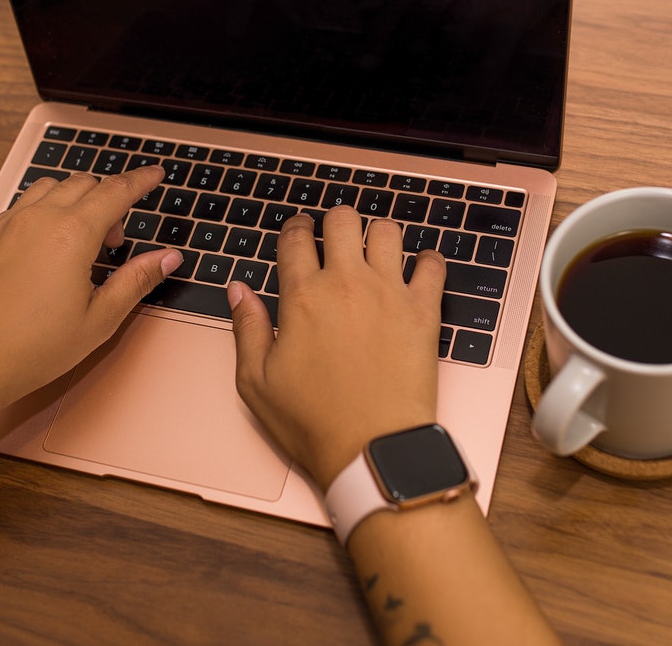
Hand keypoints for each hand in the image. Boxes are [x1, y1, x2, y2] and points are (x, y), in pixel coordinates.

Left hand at [0, 166, 181, 411]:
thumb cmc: (31, 348)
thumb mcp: (99, 319)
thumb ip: (136, 280)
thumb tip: (168, 257)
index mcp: (72, 234)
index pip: (116, 192)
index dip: (141, 181)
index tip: (154, 174)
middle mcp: (38, 218)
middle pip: (83, 184)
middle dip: (108, 200)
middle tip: (114, 241)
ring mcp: (6, 223)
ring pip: (49, 188)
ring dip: (73, 201)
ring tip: (78, 241)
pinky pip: (20, 207)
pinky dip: (41, 213)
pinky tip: (43, 249)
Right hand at [229, 207, 446, 489]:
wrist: (371, 450)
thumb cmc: (313, 422)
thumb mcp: (256, 381)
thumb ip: (247, 328)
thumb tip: (238, 291)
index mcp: (302, 296)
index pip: (295, 238)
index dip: (295, 228)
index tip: (299, 230)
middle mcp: (346, 284)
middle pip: (342, 221)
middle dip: (335, 222)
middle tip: (335, 237)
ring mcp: (389, 293)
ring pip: (387, 232)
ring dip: (377, 235)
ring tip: (374, 250)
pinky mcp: (423, 312)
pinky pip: (433, 266)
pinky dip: (428, 261)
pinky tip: (419, 268)